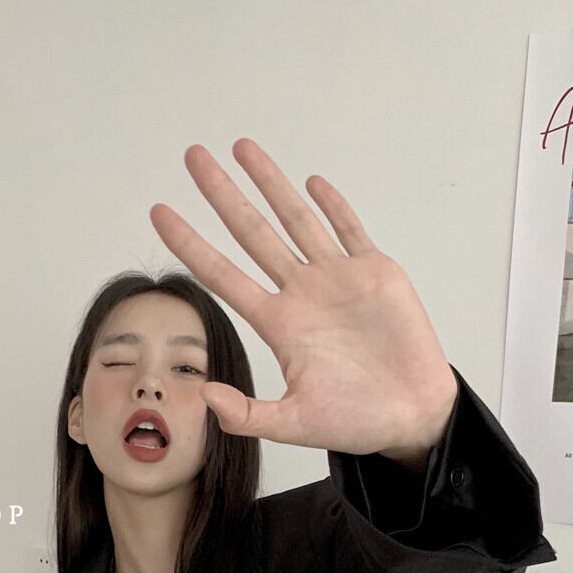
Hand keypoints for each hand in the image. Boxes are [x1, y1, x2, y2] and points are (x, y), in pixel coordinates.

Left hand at [148, 138, 458, 460]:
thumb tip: (204, 395)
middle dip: (222, 194)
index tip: (160, 214)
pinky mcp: (377, 274)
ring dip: (270, 183)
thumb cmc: (356, 422)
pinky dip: (332, 206)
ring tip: (241, 147)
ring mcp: (337, 280)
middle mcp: (301, 295)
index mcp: (278, 325)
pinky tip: (311, 182)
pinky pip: (349, 231)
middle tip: (193, 156)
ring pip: (296, 220)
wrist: (412, 417)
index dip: (190, 244)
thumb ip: (247, 414)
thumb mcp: (293, 424)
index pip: (222, 275)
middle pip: (252, 233)